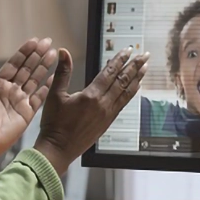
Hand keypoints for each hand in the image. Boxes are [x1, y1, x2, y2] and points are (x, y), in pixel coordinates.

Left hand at [0, 38, 56, 185]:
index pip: (14, 64)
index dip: (24, 53)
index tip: (34, 41)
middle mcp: (10, 91)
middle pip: (27, 69)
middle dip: (37, 55)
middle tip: (48, 42)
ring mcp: (20, 101)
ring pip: (35, 79)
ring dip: (44, 66)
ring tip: (54, 53)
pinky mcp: (27, 113)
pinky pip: (40, 97)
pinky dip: (47, 87)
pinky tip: (55, 76)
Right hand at [34, 47, 148, 174]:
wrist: (58, 149)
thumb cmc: (54, 124)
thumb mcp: (55, 95)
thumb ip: (62, 72)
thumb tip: (64, 52)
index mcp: (91, 96)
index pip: (109, 73)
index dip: (119, 60)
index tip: (128, 50)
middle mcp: (103, 105)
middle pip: (123, 81)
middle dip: (135, 66)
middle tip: (145, 55)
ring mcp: (107, 114)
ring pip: (126, 93)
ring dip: (136, 79)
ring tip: (144, 68)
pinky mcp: (108, 122)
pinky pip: (123, 104)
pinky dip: (130, 93)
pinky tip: (134, 88)